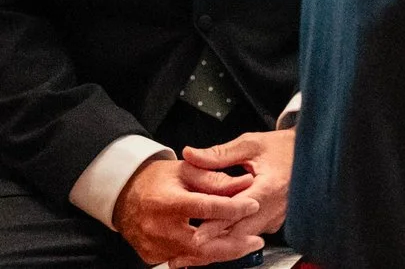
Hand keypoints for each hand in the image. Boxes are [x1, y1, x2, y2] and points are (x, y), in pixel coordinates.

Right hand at [111, 153, 260, 267]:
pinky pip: (183, 259)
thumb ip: (216, 178)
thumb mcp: (187, 170)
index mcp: (167, 202)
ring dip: (222, 252)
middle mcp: (158, 228)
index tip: (253, 205)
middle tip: (257, 241)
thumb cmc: (158, 180)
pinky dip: (204, 254)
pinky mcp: (151, 256)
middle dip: (232, 245)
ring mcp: (153, 246)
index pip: (205, 208)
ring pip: (194, 257)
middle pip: (201, 244)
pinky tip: (221, 245)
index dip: (232, 208)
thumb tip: (247, 183)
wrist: (124, 197)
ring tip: (246, 244)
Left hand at [179, 127, 293, 259]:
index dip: (217, 225)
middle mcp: (276, 207)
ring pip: (245, 238)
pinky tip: (214, 243)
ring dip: (221, 245)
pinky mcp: (276, 222)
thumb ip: (219, 154)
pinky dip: (233, 239)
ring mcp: (278, 217)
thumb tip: (190, 155)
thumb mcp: (252, 145)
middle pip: (240, 233)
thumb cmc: (283, 147)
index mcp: (271, 187)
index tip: (197, 236)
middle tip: (185, 255)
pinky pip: (252, 234)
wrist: (312, 153)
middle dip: (213, 245)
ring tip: (193, 255)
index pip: (239, 210)